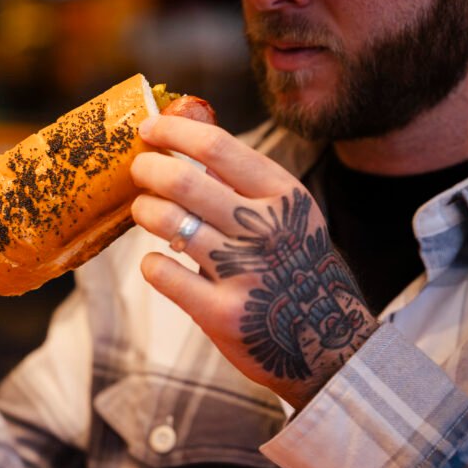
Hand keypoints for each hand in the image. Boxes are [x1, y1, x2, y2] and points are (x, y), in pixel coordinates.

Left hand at [132, 116, 378, 408]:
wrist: (329, 345)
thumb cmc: (294, 267)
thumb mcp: (285, 213)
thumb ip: (238, 175)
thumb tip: (188, 123)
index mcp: (284, 196)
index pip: (219, 147)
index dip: (175, 132)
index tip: (149, 129)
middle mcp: (268, 229)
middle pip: (184, 182)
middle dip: (148, 170)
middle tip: (138, 171)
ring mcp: (245, 272)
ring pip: (169, 222)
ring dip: (145, 212)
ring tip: (145, 214)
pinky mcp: (223, 313)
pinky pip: (163, 273)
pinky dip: (151, 263)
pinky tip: (158, 262)